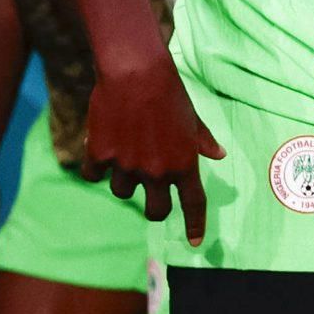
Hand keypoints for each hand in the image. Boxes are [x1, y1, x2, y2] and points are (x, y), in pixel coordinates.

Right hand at [83, 49, 223, 241]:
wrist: (135, 71)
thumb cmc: (169, 91)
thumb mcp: (191, 117)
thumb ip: (202, 140)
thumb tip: (219, 155)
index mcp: (184, 163)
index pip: (193, 204)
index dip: (195, 225)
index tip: (195, 242)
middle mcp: (157, 171)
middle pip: (155, 211)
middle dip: (153, 207)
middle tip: (150, 191)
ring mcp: (128, 166)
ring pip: (121, 191)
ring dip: (123, 177)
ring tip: (126, 147)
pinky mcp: (101, 156)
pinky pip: (95, 174)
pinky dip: (96, 164)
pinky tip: (102, 143)